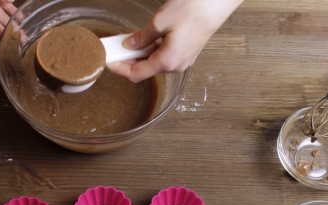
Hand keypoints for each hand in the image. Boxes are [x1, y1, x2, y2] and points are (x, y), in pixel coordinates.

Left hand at [107, 0, 243, 82]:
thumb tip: (130, 45)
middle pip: (145, 70)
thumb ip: (142, 37)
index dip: (120, 69)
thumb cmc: (196, 9)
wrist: (218, 1)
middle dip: (128, 61)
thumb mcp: (160, 21)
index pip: (136, 74)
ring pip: (155, 62)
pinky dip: (152, 50)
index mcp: (168, 61)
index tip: (109, 62)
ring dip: (140, 54)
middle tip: (115, 49)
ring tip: (128, 42)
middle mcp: (177, 65)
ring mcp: (184, 59)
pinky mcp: (187, 51)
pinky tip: (146, 39)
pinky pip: (165, 55)